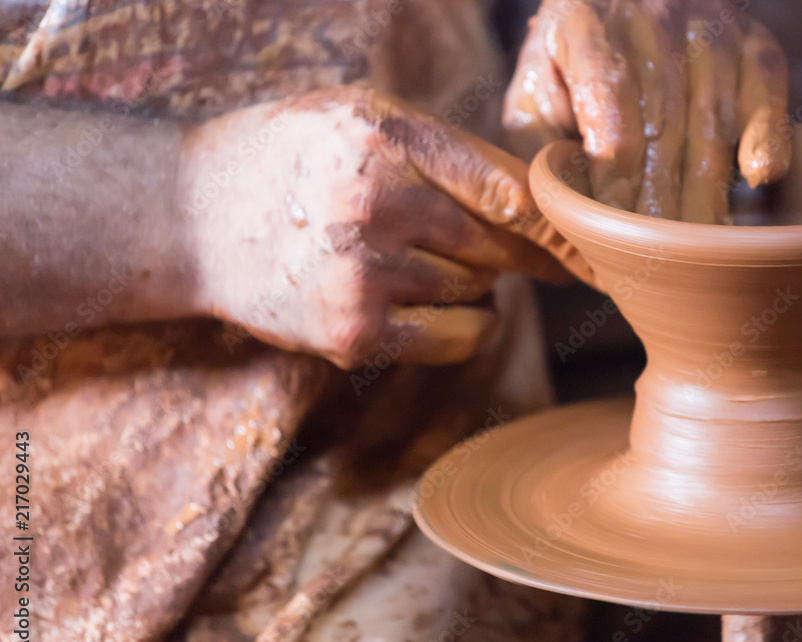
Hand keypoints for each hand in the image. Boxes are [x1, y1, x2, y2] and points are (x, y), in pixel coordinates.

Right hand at [177, 85, 580, 368]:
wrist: (188, 219)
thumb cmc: (287, 158)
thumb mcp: (357, 114)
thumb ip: (442, 148)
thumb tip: (537, 204)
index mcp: (385, 134)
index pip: (506, 184)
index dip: (556, 217)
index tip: (584, 239)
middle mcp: (376, 200)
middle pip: (498, 242)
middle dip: (505, 249)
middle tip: (484, 245)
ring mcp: (364, 272)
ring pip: (479, 290)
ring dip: (468, 282)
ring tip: (412, 261)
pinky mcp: (352, 332)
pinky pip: (459, 339)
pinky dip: (465, 326)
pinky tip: (431, 304)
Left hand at [504, 0, 791, 222]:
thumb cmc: (566, 67)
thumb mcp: (531, 97)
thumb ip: (535, 149)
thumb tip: (558, 215)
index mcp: (582, 24)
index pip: (608, 116)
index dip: (615, 184)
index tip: (615, 239)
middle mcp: (650, 17)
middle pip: (664, 128)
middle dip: (661, 206)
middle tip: (660, 267)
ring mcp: (707, 27)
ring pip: (713, 120)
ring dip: (708, 192)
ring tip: (701, 250)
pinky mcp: (751, 41)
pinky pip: (767, 89)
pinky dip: (768, 134)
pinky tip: (760, 178)